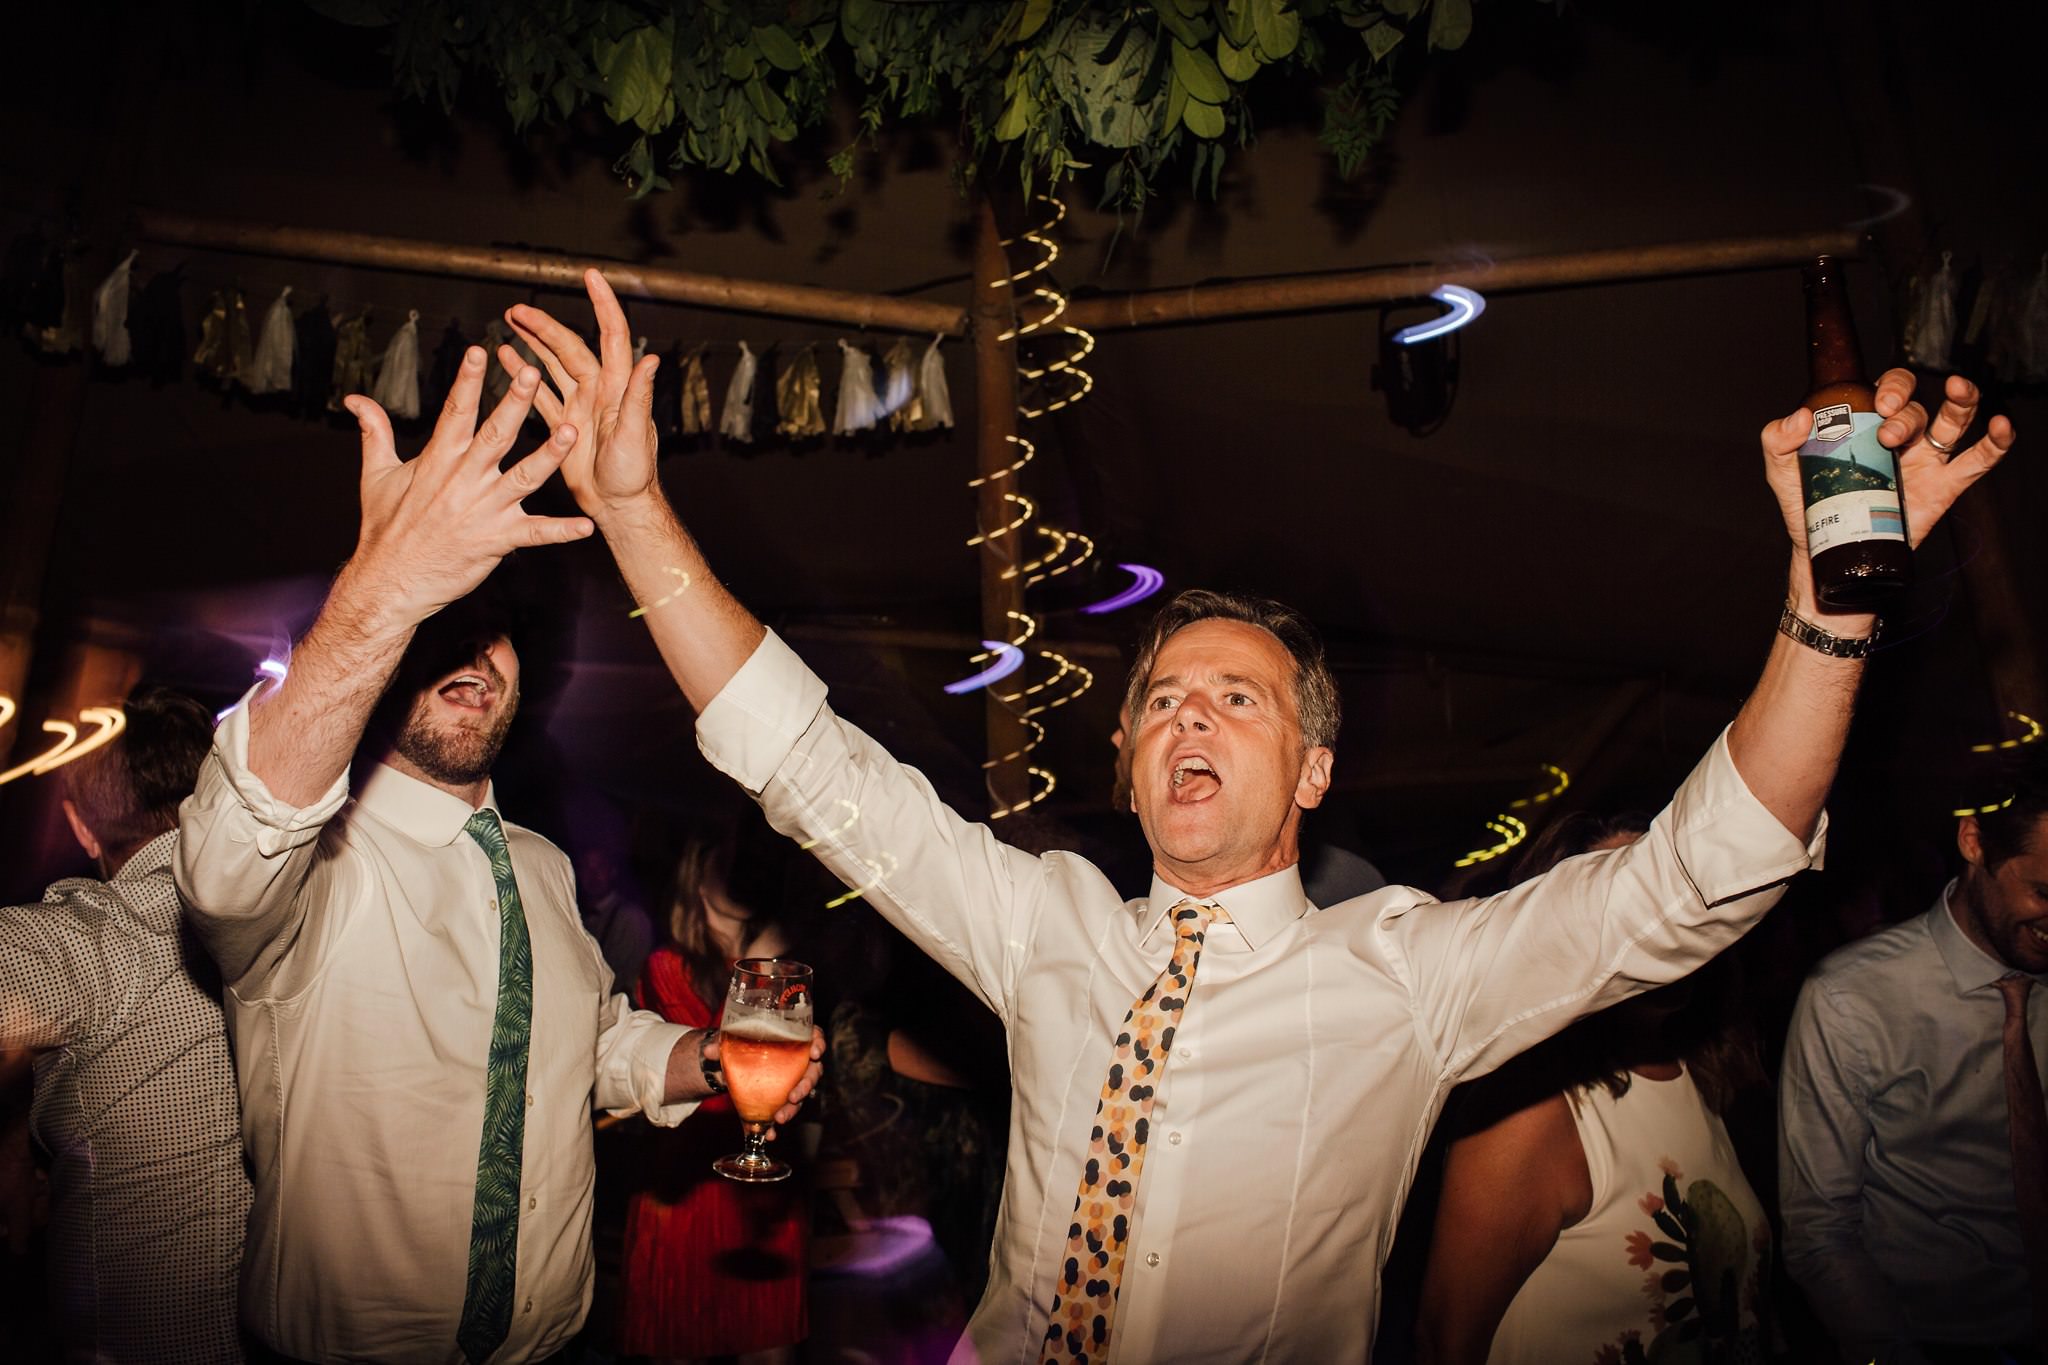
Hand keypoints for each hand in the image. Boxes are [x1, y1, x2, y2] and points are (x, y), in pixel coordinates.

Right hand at [342, 348, 592, 622]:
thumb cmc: (385, 529)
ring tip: (570, 432)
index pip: (454, 412)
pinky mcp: (496, 541)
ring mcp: (483, 511)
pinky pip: (535, 535)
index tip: (480, 351)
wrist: (389, 582)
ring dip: (548, 456)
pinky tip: (586, 526)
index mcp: (438, 461)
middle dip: (515, 403)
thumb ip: (375, 432)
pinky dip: (562, 531)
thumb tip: (356, 400)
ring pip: (523, 477)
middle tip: (533, 373)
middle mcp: (463, 481)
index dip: (468, 381)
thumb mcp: (376, 476)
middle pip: (494, 435)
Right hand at [502, 269, 659, 519]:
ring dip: (533, 342)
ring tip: (509, 320)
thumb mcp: (636, 435)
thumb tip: (651, 360)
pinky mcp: (565, 423)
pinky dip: (525, 374)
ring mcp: (581, 405)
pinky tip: (508, 358)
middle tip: (516, 308)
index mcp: (616, 387)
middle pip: (569, 346)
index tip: (591, 276)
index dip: (602, 304)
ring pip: (553, 364)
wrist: (619, 505)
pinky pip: (542, 392)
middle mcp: (599, 390)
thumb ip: (639, 397)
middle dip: (544, 325)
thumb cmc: (634, 476)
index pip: (611, 335)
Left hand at [703, 1025, 827, 1135]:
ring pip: (802, 1095)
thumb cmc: (741, 1044)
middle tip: (793, 1096)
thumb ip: (722, 1044)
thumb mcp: (732, 1040)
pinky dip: (776, 1124)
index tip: (815, 1052)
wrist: (733, 1064)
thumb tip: (709, 1051)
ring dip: (793, 1108)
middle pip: (812, 1071)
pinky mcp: (783, 1099)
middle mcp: (798, 1060)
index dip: (819, 1043)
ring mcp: (793, 1081)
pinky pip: (785, 1111)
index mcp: (792, 1038)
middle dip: (806, 1085)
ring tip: (779, 1118)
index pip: (814, 1036)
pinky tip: (769, 1134)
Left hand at [1761, 369, 2014, 558]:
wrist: (1825, 549)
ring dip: (1959, 404)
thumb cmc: (1808, 503)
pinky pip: (1978, 460)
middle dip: (1908, 411)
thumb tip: (1799, 418)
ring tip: (1957, 391)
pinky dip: (1996, 442)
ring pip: (1954, 421)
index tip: (1880, 401)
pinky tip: (2001, 428)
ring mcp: (1925, 460)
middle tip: (1889, 431)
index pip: (1889, 388)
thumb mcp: (1781, 469)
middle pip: (1919, 407)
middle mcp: (1901, 436)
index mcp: (1867, 423)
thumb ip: (1777, 439)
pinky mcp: (1944, 487)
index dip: (1892, 385)